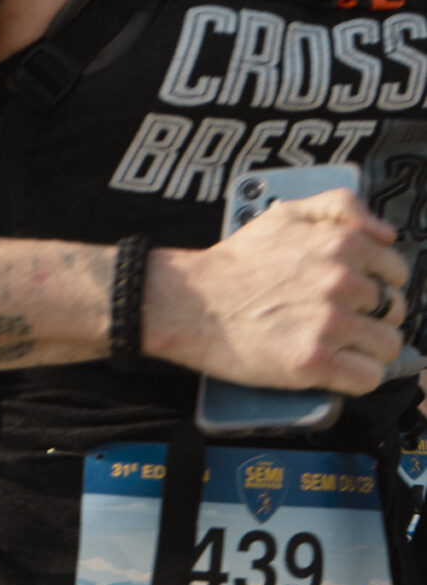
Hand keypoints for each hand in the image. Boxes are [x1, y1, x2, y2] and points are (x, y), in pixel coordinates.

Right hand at [146, 191, 411, 395]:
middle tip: (345, 321)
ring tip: (341, 346)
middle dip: (375, 317)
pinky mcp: (314, 362)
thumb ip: (340, 207)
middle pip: (395, 309)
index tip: (361, 294)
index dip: (380, 283)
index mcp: (340, 243)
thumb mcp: (286, 213)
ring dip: (369, 349)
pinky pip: (368, 377)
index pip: (395, 270)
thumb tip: (386, 232)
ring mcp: (329, 323)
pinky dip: (357, 377)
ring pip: (388, 346)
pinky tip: (336, 368)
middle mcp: (340, 281)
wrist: (190, 302)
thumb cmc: (236, 262)